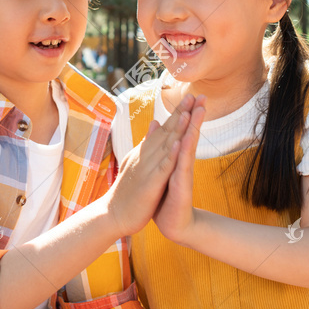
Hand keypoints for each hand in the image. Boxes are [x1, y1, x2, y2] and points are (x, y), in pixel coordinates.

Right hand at [104, 94, 199, 236]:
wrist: (113, 214)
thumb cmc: (127, 190)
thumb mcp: (137, 161)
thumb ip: (147, 142)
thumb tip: (155, 122)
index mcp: (145, 151)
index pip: (165, 128)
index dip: (178, 112)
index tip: (191, 97)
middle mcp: (146, 155)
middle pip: (167, 131)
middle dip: (181, 113)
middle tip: (195, 95)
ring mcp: (147, 168)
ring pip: (165, 145)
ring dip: (177, 129)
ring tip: (189, 112)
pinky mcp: (150, 183)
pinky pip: (162, 168)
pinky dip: (169, 155)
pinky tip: (178, 144)